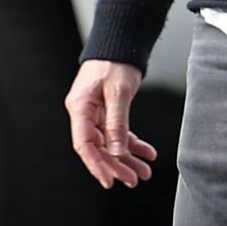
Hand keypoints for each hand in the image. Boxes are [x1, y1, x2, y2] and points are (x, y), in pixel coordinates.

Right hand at [65, 60, 153, 189]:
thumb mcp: (118, 93)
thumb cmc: (114, 62)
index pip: (85, 145)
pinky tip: (147, 153)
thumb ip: (117, 123)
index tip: (110, 181)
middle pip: (98, 148)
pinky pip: (119, 133)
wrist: (119, 45)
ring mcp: (95, 114)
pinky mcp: (107, 112)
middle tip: (134, 179)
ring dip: (127, 159)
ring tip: (144, 172)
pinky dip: (133, 144)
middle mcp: (84, 114)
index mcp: (80, 109)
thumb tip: (117, 152)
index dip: (97, 165)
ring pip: (110, 144)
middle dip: (117, 166)